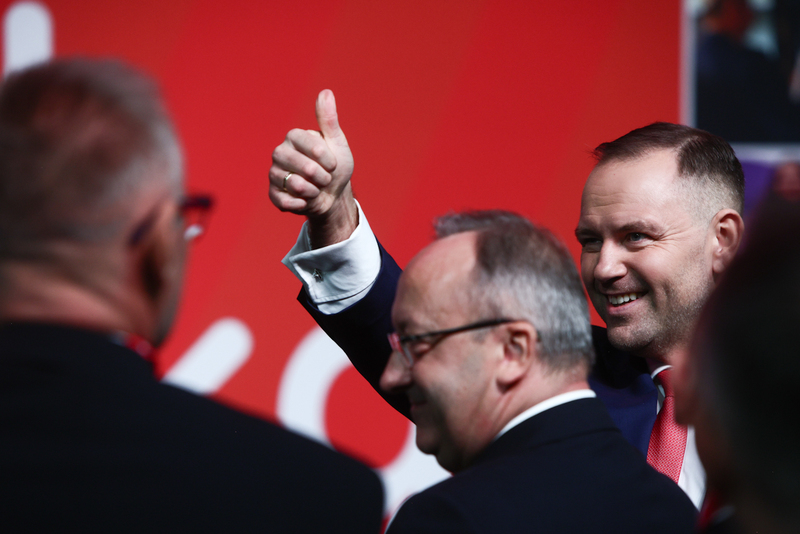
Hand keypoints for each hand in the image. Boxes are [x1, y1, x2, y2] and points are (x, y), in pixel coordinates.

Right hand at [269, 90, 357, 246]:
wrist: (332, 195)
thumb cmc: (335, 167)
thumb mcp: (337, 143)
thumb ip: (329, 119)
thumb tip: (326, 91)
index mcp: (294, 137)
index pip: (310, 144)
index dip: (326, 158)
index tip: (333, 164)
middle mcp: (280, 153)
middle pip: (301, 166)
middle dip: (321, 176)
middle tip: (325, 179)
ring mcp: (274, 174)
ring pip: (293, 184)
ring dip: (313, 191)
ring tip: (316, 189)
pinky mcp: (273, 194)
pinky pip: (285, 201)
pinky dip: (301, 204)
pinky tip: (306, 200)